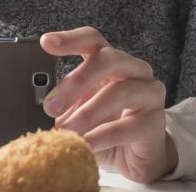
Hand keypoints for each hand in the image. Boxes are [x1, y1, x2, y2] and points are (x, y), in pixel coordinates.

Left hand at [40, 26, 177, 182]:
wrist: (134, 157)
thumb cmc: (104, 125)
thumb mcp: (77, 109)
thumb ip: (62, 101)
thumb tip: (40, 104)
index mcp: (110, 61)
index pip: (92, 39)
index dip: (70, 39)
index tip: (46, 42)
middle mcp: (134, 69)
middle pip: (108, 59)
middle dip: (76, 81)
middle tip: (51, 106)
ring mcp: (149, 93)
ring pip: (120, 92)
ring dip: (87, 114)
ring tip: (67, 132)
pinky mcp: (155, 121)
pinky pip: (128, 126)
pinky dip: (101, 137)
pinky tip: (85, 146)